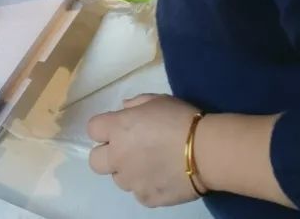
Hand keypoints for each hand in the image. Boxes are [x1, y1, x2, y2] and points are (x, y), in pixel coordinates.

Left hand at [88, 94, 202, 206]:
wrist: (206, 151)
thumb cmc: (181, 119)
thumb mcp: (157, 100)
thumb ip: (135, 104)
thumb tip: (124, 110)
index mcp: (117, 128)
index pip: (93, 129)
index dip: (104, 129)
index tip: (119, 128)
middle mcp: (118, 156)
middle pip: (95, 161)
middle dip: (107, 155)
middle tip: (127, 151)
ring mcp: (131, 180)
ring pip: (118, 179)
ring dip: (129, 172)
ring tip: (151, 165)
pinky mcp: (147, 198)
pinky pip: (139, 194)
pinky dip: (147, 187)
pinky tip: (162, 178)